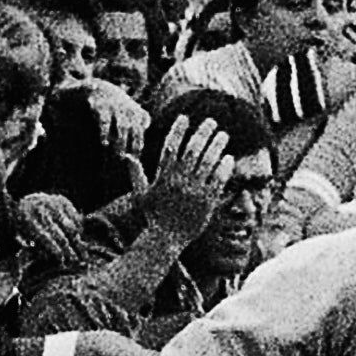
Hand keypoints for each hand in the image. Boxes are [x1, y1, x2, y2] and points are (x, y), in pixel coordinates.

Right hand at [138, 118, 233, 235]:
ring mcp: (194, 190)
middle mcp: (179, 181)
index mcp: (163, 177)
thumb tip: (127, 156)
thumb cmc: (153, 216)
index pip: (170, 147)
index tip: (184, 117)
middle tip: (211, 121)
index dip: (177, 130)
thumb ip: (136, 174)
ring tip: (223, 135)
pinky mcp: (208, 200)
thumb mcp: (141, 194)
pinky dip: (224, 167)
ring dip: (217, 146)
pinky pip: (218, 179)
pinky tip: (228, 158)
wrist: (167, 238)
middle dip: (203, 133)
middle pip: (193, 150)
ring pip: (208, 162)